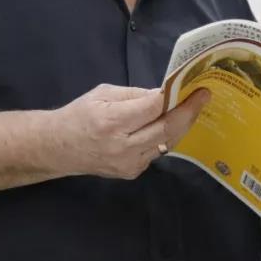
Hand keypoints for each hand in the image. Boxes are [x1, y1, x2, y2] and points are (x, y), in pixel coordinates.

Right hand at [51, 84, 209, 178]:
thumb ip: (135, 95)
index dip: (175, 98)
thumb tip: (164, 94)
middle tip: (203, 98)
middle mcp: (123, 146)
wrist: (58, 148)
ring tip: (191, 109)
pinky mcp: (132, 172)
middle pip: (166, 129)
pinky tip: (170, 126)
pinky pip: (157, 152)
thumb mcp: (103, 94)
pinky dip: (166, 138)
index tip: (194, 88)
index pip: (154, 108)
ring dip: (181, 125)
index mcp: (112, 122)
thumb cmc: (80, 115)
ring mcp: (129, 163)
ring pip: (166, 143)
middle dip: (188, 112)